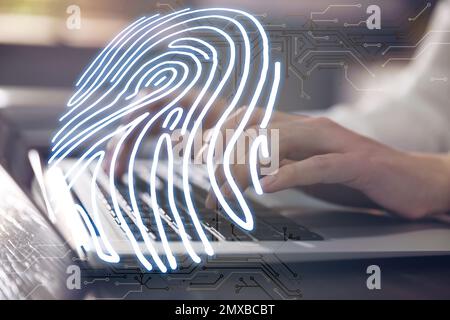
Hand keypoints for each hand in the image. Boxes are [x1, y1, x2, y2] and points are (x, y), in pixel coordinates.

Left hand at [204, 108, 449, 219]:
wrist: (408, 179)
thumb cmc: (353, 176)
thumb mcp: (305, 169)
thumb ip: (277, 165)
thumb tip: (242, 174)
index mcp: (298, 128)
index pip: (247, 121)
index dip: (214, 133)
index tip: (186, 150)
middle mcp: (312, 127)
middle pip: (255, 129)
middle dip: (221, 153)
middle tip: (203, 181)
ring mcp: (334, 141)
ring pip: (279, 144)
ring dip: (246, 169)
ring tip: (224, 193)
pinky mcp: (356, 162)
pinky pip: (317, 164)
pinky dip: (289, 174)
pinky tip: (268, 187)